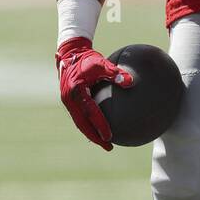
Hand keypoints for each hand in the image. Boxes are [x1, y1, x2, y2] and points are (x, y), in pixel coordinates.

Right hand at [56, 36, 131, 151]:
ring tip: (105, 142)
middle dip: (95, 137)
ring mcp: (67, 101)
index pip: (90, 113)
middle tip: (109, 146)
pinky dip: (88, 124)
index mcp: (77, 92)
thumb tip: (131, 82)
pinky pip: (79, 116)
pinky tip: (100, 128)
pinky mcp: (69, 101)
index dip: (99, 125)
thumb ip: (115, 72)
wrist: (70, 53)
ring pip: (79, 122)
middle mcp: (69, 99)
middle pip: (82, 124)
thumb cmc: (87, 58)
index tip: (110, 136)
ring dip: (91, 134)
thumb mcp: (101, 63)